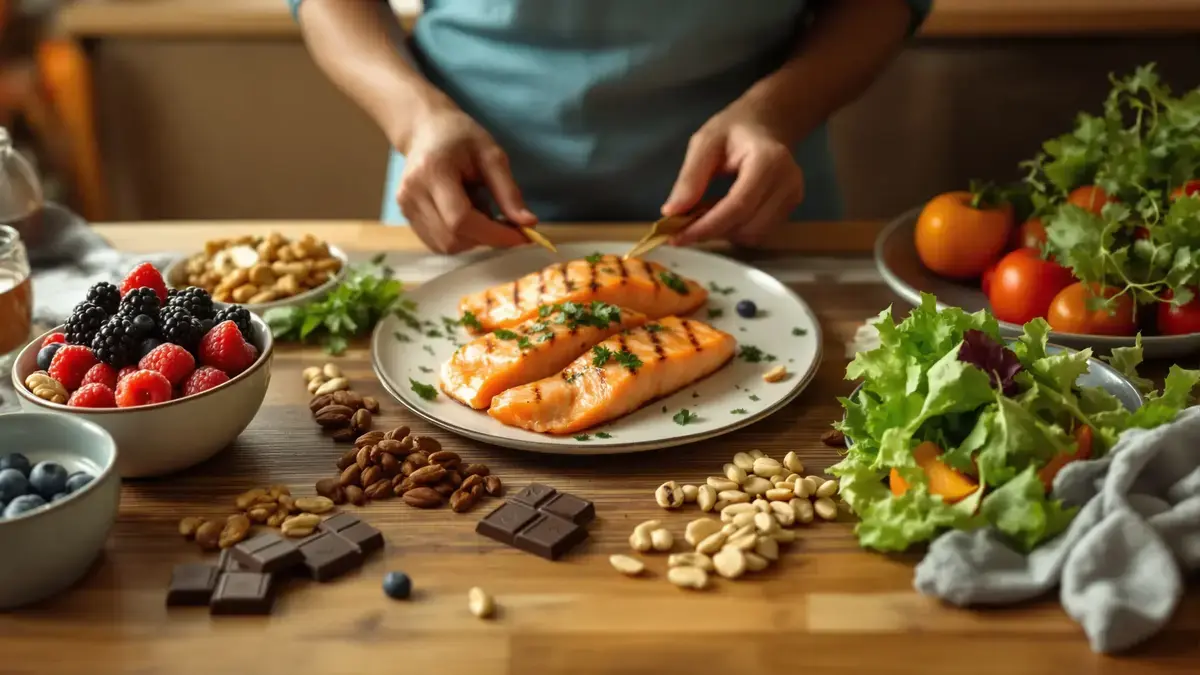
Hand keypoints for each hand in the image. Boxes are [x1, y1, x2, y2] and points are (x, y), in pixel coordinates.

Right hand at [397, 109, 536, 253]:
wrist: (425, 129)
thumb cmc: (460, 137)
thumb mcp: (491, 155)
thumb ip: (508, 191)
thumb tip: (528, 224)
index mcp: (433, 172)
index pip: (462, 219)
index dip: (494, 234)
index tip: (522, 236)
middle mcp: (411, 193)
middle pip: (453, 238)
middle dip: (486, 237)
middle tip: (505, 221)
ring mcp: (405, 207)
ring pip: (445, 245)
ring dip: (473, 239)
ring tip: (481, 210)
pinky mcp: (406, 216)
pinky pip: (437, 242)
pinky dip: (459, 238)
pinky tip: (466, 215)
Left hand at [662, 105, 804, 246]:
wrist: (768, 124)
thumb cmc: (735, 130)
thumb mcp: (704, 143)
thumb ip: (690, 177)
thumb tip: (672, 212)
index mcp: (768, 161)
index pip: (738, 205)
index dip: (707, 226)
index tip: (677, 237)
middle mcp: (787, 182)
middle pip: (747, 225)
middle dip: (711, 231)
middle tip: (683, 226)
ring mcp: (793, 196)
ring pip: (753, 235)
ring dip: (723, 233)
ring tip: (704, 214)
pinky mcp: (791, 207)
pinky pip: (760, 232)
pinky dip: (736, 230)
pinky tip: (722, 214)